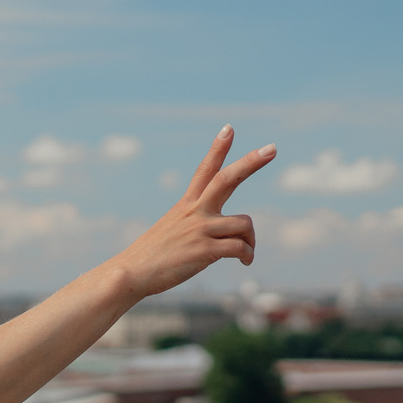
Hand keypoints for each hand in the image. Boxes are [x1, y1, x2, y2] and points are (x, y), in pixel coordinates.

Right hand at [115, 127, 275, 301]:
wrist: (131, 273)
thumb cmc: (150, 257)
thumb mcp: (170, 232)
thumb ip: (194, 228)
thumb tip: (218, 237)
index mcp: (185, 205)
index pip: (204, 170)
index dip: (218, 149)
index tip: (229, 129)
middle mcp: (194, 212)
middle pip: (227, 179)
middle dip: (251, 162)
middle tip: (272, 148)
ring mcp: (200, 230)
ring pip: (244, 223)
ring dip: (251, 239)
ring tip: (247, 252)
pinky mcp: (205, 250)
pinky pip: (239, 247)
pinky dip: (247, 255)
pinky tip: (245, 262)